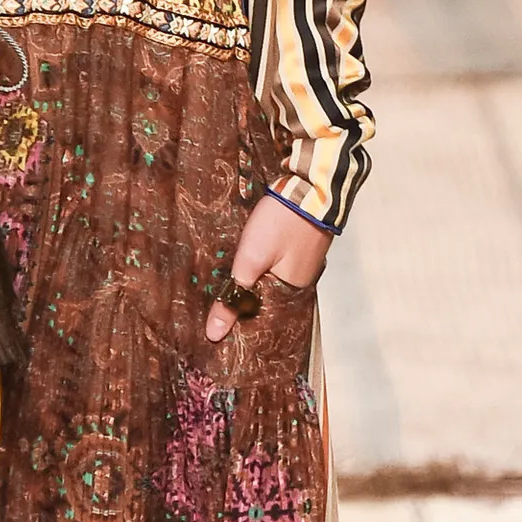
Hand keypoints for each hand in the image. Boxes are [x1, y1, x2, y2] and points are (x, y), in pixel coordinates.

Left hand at [205, 193, 330, 343]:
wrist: (309, 188)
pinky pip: (275, 269)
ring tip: (223, 288)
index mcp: (289, 294)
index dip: (236, 322)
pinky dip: (260, 270)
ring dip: (250, 286)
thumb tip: (215, 333)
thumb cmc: (281, 224)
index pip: (259, 320)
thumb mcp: (249, 261)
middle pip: (264, 303)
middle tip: (212, 307)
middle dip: (241, 304)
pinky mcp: (299, 250)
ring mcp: (302, 266)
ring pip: (269, 285)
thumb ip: (232, 297)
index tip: (212, 327)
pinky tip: (245, 267)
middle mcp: (299, 285)